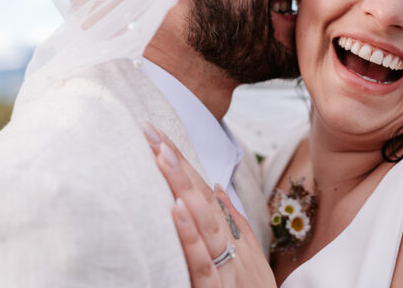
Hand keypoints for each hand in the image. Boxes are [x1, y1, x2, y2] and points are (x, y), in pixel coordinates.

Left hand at [143, 122, 276, 287]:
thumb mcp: (250, 260)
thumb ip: (235, 224)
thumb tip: (217, 187)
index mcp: (236, 239)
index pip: (206, 193)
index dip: (184, 165)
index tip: (160, 138)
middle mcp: (233, 249)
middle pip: (203, 199)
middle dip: (178, 164)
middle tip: (152, 132)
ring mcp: (228, 270)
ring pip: (204, 222)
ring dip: (182, 186)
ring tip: (161, 155)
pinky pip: (203, 263)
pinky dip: (191, 235)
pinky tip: (176, 209)